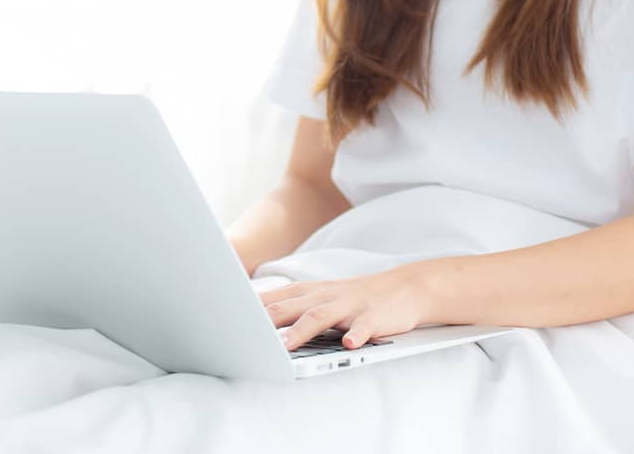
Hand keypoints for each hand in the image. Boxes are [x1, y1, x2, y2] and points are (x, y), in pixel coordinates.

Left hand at [258, 266, 428, 350]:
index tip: (228, 324)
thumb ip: (290, 308)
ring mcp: (349, 306)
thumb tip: (253, 321)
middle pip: (291, 306)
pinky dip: (356, 335)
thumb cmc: (354, 297)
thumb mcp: (319, 298)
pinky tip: (349, 345)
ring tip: (287, 346)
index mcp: (310, 293)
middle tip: (245, 336)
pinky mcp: (373, 317)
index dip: (250, 311)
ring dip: (302, 330)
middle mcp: (325, 296)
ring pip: (321, 316)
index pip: (274, 299)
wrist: (405, 287)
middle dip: (267, 321)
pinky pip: (364, 327)